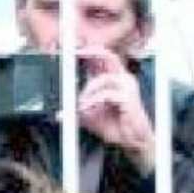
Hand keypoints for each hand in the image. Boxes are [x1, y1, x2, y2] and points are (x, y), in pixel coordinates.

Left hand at [74, 47, 155, 174]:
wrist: (133, 141)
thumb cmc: (116, 127)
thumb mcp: (92, 118)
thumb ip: (78, 112)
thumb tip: (60, 114)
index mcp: (116, 80)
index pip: (104, 59)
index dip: (90, 52)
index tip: (76, 50)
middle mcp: (124, 79)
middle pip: (109, 56)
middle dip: (92, 53)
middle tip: (76, 53)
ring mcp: (128, 86)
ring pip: (102, 79)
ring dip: (87, 92)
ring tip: (81, 105)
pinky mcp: (129, 97)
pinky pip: (105, 94)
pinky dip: (93, 101)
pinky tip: (86, 109)